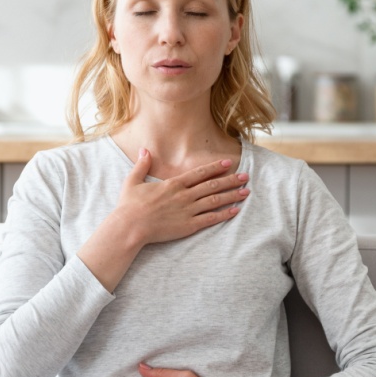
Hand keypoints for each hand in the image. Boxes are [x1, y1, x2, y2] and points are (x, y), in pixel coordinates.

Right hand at [113, 149, 249, 246]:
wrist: (130, 227)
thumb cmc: (129, 206)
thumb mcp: (133, 181)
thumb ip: (142, 165)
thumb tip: (145, 150)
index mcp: (173, 184)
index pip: (200, 173)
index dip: (216, 167)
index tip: (228, 163)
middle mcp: (184, 195)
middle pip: (213, 185)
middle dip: (231, 180)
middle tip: (246, 176)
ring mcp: (188, 211)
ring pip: (215, 200)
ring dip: (232, 195)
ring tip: (246, 192)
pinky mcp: (188, 226)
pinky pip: (211, 219)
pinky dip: (224, 214)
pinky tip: (235, 210)